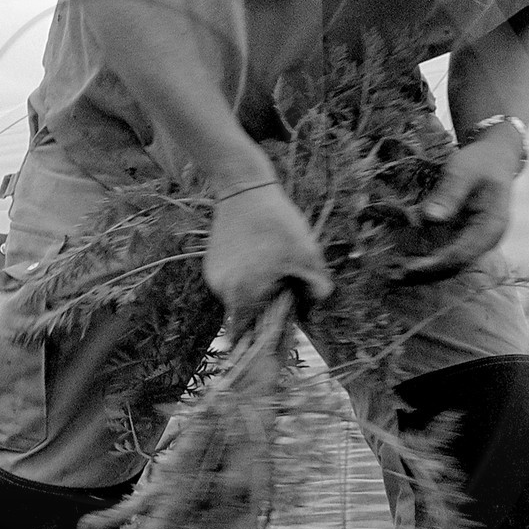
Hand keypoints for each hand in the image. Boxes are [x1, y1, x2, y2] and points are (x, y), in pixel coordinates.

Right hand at [203, 181, 332, 335]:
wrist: (244, 189)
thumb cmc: (279, 224)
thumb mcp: (309, 257)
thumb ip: (317, 292)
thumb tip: (309, 314)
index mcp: (243, 296)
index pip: (250, 336)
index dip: (267, 339)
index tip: (281, 332)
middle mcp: (222, 291)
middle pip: (248, 316)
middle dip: (267, 308)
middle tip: (285, 286)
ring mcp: (213, 278)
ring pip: (240, 299)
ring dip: (256, 291)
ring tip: (272, 264)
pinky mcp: (211, 265)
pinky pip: (232, 283)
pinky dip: (245, 278)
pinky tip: (258, 255)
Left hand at [396, 136, 518, 282]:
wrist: (494, 158)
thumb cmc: (480, 162)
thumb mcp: (464, 171)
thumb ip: (450, 193)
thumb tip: (430, 218)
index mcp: (492, 227)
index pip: (462, 254)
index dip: (435, 263)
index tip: (409, 267)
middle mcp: (486, 240)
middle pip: (455, 266)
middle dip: (426, 273)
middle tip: (395, 276)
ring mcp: (475, 242)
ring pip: (449, 265)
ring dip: (423, 272)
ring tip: (393, 275)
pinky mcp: (463, 239)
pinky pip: (444, 255)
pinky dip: (425, 261)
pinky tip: (402, 263)